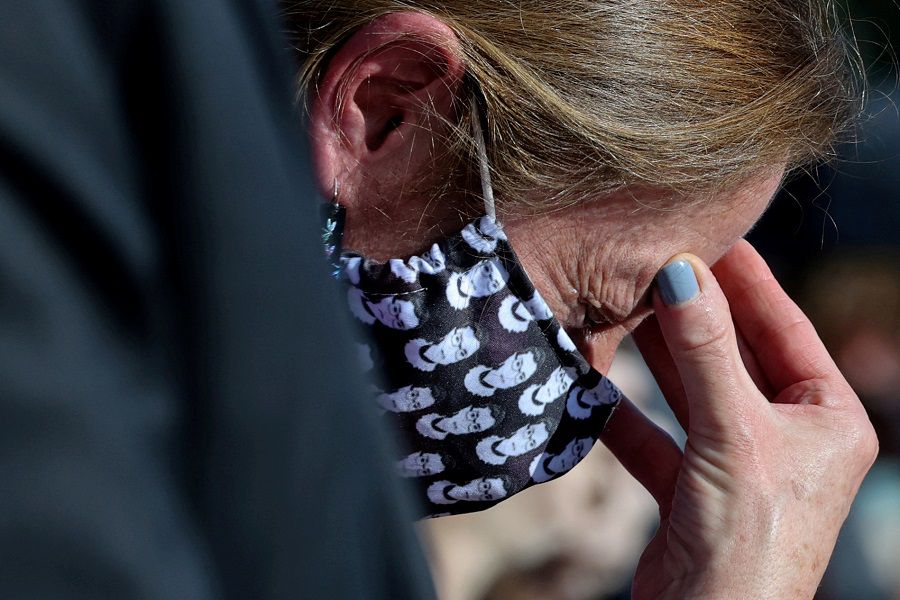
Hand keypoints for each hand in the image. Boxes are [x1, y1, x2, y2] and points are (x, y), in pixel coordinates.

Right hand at [600, 240, 877, 598]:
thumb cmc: (749, 540)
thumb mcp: (733, 431)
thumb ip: (705, 350)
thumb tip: (680, 272)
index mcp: (829, 419)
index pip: (785, 326)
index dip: (746, 278)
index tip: (711, 231)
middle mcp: (789, 437)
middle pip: (733, 355)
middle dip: (692, 313)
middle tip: (653, 263)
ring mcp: (740, 463)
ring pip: (692, 392)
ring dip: (656, 358)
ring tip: (621, 308)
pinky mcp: (695, 490)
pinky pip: (658, 437)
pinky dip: (627, 415)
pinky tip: (594, 385)